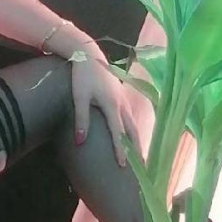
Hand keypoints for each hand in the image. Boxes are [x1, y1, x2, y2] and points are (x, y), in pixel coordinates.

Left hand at [71, 50, 140, 167]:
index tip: (124, 166)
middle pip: (132, 130)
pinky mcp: (122, 95)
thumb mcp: (79, 97)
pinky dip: (133, 129)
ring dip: (137, 139)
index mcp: (112, 105)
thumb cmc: (82, 76)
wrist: (89, 55)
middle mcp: (122, 104)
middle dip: (136, 149)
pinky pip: (131, 116)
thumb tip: (80, 142)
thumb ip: (81, 119)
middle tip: (141, 167)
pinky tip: (133, 135)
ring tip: (140, 155)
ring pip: (133, 123)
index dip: (121, 150)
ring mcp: (124, 99)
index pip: (118, 133)